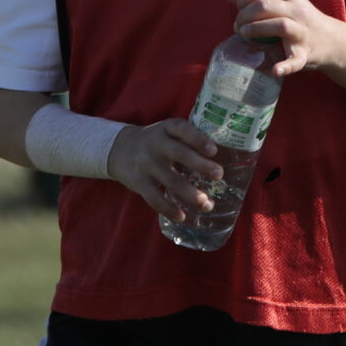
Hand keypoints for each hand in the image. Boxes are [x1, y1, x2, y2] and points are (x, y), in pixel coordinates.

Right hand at [108, 118, 223, 219]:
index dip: (198, 138)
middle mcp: (155, 143)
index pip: (182, 129)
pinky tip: (182, 216)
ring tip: (206, 204)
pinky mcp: (139, 182)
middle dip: (200, 165)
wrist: (119, 149)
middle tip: (218, 175)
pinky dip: (169, 209)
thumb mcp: (168, 132)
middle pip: (179, 154)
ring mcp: (146, 163)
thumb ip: (188, 140)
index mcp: (166, 128)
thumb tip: (225, 157)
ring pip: (170, 179)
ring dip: (190, 193)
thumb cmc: (156, 142)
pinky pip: (154, 198)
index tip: (213, 150)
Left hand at [220, 0, 342, 75]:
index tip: (238, 11)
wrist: (331, 41)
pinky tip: (275, 70)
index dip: (241, 0)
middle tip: (238, 28)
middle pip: (264, 6)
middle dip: (244, 16)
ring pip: (279, 25)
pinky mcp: (305, 54)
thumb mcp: (279, 2)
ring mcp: (303, 32)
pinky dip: (285, 66)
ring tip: (244, 35)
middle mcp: (298, 10)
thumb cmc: (298, 19)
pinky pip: (296, 60)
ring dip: (256, 30)